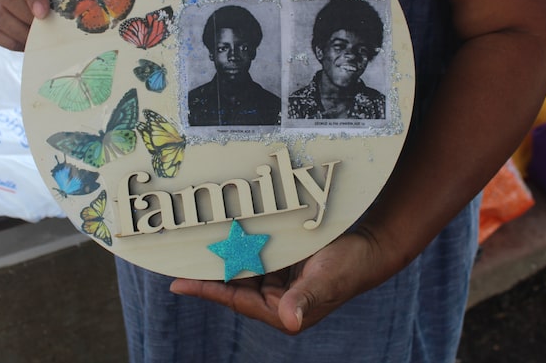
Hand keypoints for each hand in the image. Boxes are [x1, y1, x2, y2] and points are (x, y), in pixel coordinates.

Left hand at [170, 229, 387, 333]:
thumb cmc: (348, 268)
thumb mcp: (324, 281)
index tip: (177, 283)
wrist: (368, 246)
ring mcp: (275, 275)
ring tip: (194, 234)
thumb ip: (305, 299)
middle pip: (231, 280)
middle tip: (179, 250)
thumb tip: (289, 321)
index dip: (205, 290)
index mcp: (279, 310)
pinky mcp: (280, 257)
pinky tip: (223, 224)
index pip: (233, 300)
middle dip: (208, 266)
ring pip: (240, 262)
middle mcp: (273, 296)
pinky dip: (240, 238)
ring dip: (222, 249)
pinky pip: (253, 248)